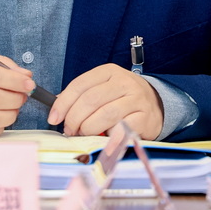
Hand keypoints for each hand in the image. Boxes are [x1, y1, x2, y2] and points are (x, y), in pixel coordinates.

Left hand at [47, 63, 163, 139]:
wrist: (156, 104)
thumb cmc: (122, 98)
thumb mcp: (103, 88)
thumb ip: (82, 95)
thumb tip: (57, 107)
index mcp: (109, 71)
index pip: (80, 85)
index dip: (63, 103)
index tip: (54, 118)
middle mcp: (124, 82)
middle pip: (90, 100)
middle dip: (74, 118)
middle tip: (69, 130)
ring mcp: (136, 99)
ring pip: (105, 115)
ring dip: (88, 128)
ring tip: (83, 134)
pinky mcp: (145, 118)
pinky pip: (121, 129)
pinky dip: (108, 136)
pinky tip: (103, 138)